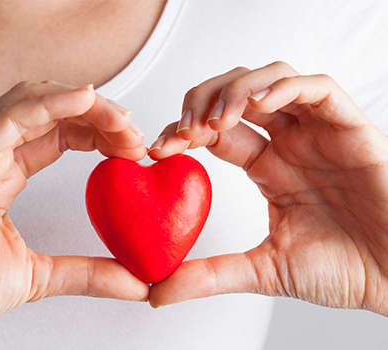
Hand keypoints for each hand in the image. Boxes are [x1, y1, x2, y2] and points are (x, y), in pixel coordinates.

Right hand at [0, 81, 149, 346]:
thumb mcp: (39, 276)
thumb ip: (88, 273)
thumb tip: (139, 282)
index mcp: (3, 172)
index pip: (58, 131)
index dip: (99, 130)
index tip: (134, 147)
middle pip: (49, 109)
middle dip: (97, 111)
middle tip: (134, 132)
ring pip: (28, 101)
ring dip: (79, 102)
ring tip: (118, 117)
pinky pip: (6, 120)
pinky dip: (47, 104)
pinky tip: (83, 101)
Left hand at [147, 61, 387, 315]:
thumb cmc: (345, 269)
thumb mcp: (262, 271)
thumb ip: (209, 275)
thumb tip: (156, 293)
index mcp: (267, 167)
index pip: (213, 132)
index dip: (182, 131)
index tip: (157, 150)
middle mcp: (289, 142)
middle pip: (234, 94)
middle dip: (201, 103)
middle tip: (183, 130)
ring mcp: (318, 132)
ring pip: (270, 80)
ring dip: (236, 90)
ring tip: (215, 119)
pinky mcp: (350, 128)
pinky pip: (319, 88)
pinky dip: (286, 86)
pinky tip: (260, 103)